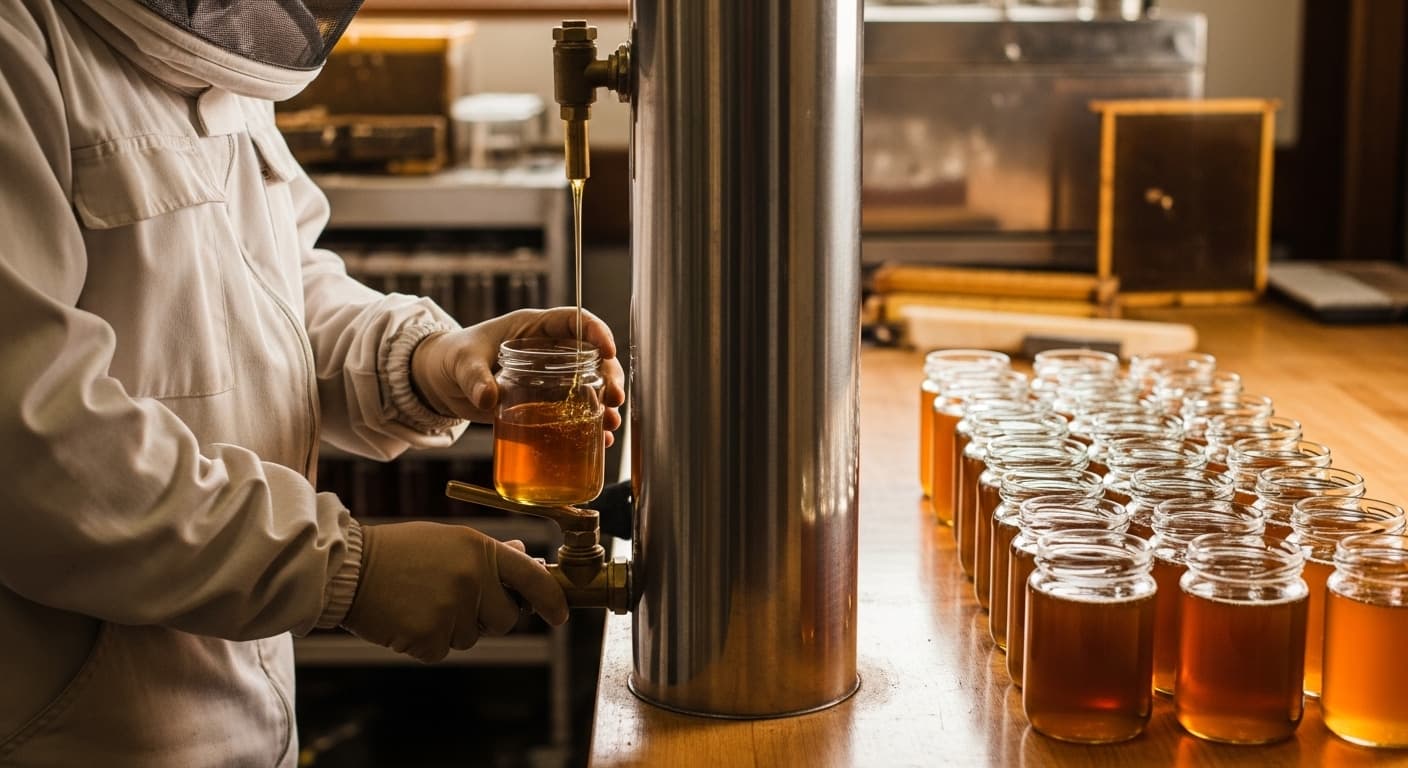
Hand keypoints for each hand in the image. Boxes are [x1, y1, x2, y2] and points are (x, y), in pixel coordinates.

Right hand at [341, 522, 568, 662]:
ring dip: (453, 627)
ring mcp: (452, 610)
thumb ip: (488, 553)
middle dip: (487, 617)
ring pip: (472, 637)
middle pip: (505, 619)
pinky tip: (408, 617)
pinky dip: (428, 641)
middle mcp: (472, 579)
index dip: (552, 600)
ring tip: (422, 601)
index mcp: (480, 550)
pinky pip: (443, 650)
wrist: (348, 568)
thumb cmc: (399, 551)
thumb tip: (524, 557)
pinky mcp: (431, 637)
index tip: (560, 614)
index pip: (533, 578)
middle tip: (454, 599)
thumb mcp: (449, 539)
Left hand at [410, 308, 625, 445]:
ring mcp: (550, 377)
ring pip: (590, 385)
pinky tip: (600, 439)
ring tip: (611, 423)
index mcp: (533, 328)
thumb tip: (487, 399)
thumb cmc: (453, 357)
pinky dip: (590, 423)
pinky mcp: (545, 402)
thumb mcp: (462, 363)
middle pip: (592, 356)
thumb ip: (474, 378)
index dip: (596, 330)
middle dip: (610, 376)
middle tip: (615, 399)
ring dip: (606, 403)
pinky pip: (574, 410)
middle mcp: (549, 350)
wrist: (441, 381)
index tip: (608, 350)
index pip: (573, 320)